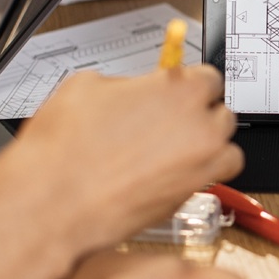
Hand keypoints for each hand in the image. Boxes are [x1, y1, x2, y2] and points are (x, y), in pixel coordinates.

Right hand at [0, 67, 242, 278]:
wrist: (52, 201)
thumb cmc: (63, 147)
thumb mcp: (87, 86)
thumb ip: (127, 84)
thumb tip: (136, 91)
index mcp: (177, 88)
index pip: (208, 77)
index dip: (189, 86)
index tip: (177, 93)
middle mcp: (198, 123)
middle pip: (220, 111)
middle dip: (198, 114)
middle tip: (170, 122)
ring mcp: (200, 161)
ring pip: (225, 144)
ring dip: (207, 143)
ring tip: (174, 149)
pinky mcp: (192, 194)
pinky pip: (218, 177)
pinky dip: (206, 172)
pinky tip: (177, 171)